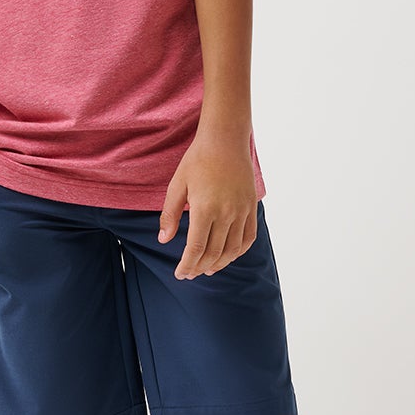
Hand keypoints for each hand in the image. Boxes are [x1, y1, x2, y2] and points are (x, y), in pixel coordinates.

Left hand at [158, 131, 257, 277]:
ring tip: (207, 270)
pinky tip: (228, 256)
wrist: (225, 140)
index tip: (180, 274)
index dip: (187, 265)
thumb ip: (170, 215)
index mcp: (205, 209)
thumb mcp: (177, 185)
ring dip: (219, 264)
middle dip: (200, 268)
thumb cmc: (197, 160)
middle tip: (190, 274)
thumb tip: (163, 239)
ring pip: (232, 249)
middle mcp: (226, 213)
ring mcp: (242, 211)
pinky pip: (248, 237)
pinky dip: (238, 251)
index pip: (196, 248)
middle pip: (214, 253)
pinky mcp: (251, 207)